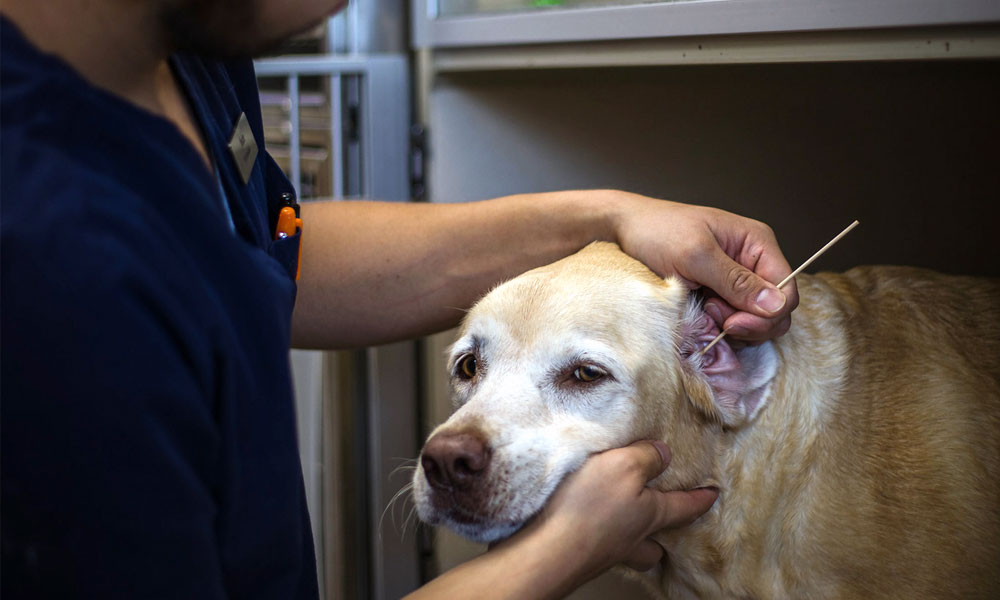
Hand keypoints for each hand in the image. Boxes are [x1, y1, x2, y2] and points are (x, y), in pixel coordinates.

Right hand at [501, 441, 717, 578]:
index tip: (714, 494)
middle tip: (663, 526)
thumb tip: (664, 454)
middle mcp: (630, 539)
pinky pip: (597, 545)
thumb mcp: (623, 466)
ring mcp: (604, 551)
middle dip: (662, 536)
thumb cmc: (587, 509)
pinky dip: (597, 535)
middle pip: (656, 543)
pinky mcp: (577, 553)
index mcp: (650, 516)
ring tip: (622, 523)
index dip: (701, 499)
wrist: (546, 550)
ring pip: (628, 549)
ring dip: (629, 538)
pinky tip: (584, 522)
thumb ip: (647, 457)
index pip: (685, 507)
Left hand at [610, 193, 798, 342]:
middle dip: (748, 322)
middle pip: (774, 311)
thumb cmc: (658, 231)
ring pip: (754, 321)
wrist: (625, 230)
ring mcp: (736, 281)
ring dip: (731, 326)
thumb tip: (776, 305)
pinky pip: (732, 322)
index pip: (786, 291)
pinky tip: (700, 314)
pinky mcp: (719, 295)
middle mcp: (752, 263)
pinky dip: (719, 327)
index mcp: (757, 244)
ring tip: (703, 308)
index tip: (732, 324)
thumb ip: (736, 281)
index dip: (767, 315)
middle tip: (713, 313)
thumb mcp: (696, 255)